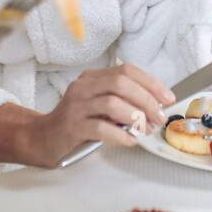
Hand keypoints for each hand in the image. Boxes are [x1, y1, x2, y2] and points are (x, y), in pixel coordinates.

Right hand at [24, 64, 174, 166]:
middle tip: (158, 118)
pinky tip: (130, 140)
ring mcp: (76, 106)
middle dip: (146, 100)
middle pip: (121, 84)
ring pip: (111, 103)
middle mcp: (84, 87)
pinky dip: (120, 134)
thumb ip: (122, 101)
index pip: (126, 70)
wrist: (44, 137)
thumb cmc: (77, 121)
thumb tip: (154, 106)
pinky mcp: (72, 127)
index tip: (167, 98)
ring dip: (135, 117)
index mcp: (93, 78)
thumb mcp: (99, 104)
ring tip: (145, 130)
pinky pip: (100, 128)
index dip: (151, 83)